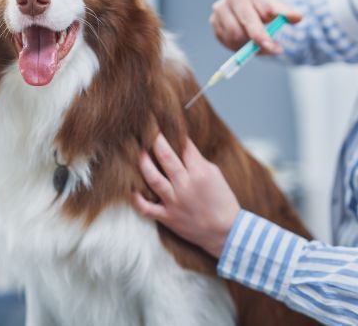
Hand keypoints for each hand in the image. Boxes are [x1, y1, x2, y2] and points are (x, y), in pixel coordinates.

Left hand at [132, 132, 240, 257]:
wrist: (226, 232)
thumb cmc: (222, 201)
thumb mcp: (215, 175)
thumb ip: (197, 160)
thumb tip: (182, 146)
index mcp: (200, 172)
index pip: (184, 147)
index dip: (174, 134)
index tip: (165, 125)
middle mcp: (185, 185)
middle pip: (166, 157)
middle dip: (155, 141)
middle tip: (148, 129)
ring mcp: (174, 201)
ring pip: (152, 178)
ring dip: (143, 162)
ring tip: (138, 151)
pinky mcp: (167, 217)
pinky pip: (146, 208)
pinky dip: (136, 199)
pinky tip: (131, 189)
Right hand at [210, 0, 301, 54]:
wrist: (246, 5)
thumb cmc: (263, 8)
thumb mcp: (276, 8)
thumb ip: (286, 13)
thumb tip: (298, 17)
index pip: (257, 13)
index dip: (267, 33)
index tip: (276, 48)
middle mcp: (229, 0)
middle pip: (242, 28)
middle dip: (259, 41)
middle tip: (272, 50)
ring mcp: (219, 12)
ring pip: (234, 38)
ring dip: (247, 45)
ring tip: (258, 42)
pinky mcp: (214, 25)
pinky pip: (227, 43)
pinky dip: (238, 47)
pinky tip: (245, 41)